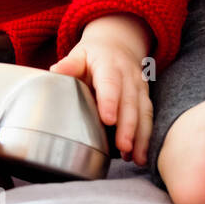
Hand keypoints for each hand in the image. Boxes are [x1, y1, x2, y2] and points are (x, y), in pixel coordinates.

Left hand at [50, 14, 152, 163]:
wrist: (118, 45)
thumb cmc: (94, 56)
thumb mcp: (80, 54)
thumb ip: (70, 65)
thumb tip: (56, 71)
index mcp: (109, 64)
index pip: (110, 83)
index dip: (110, 101)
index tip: (108, 119)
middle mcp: (128, 76)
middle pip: (130, 102)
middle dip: (128, 126)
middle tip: (123, 147)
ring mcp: (139, 87)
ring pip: (143, 112)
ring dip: (141, 136)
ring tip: (136, 158)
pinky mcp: (145, 98)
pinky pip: (148, 118)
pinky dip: (145, 138)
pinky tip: (139, 156)